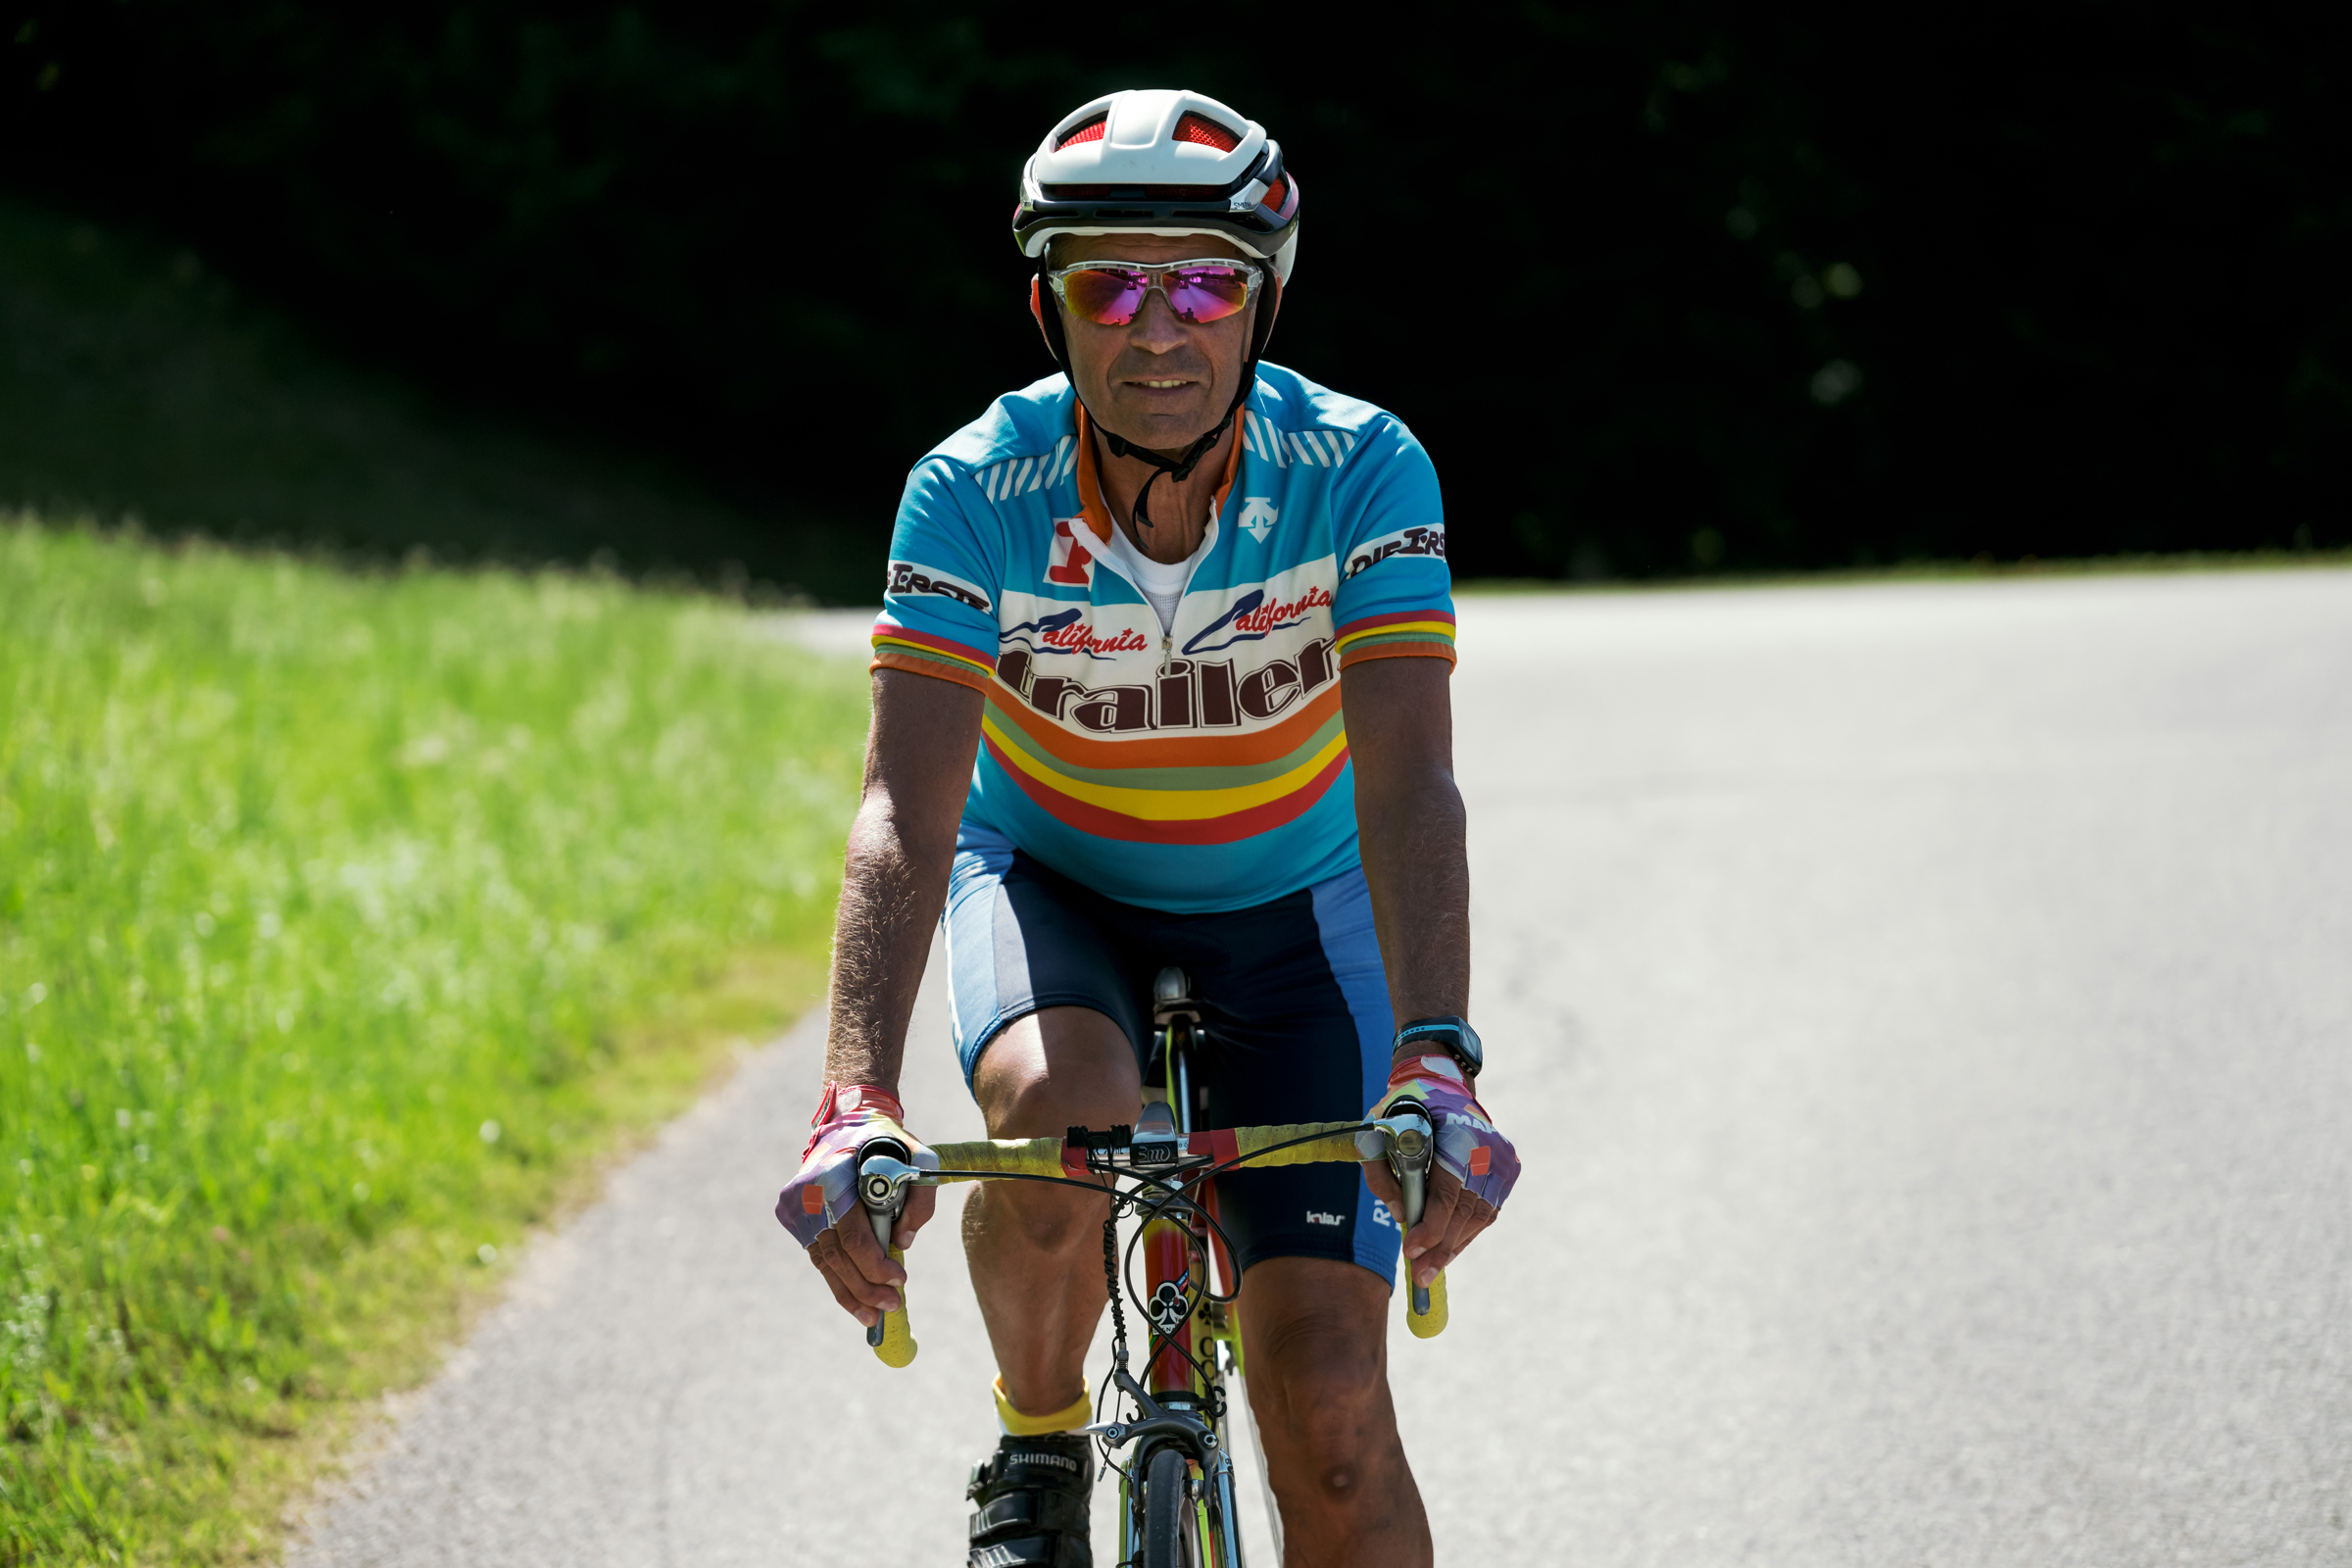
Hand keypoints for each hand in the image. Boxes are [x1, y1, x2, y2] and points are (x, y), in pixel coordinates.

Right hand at [773, 1083, 939, 1328]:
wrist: (847, 1121)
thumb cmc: (887, 1142)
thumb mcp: (919, 1159)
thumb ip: (920, 1201)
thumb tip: (903, 1244)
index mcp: (833, 1180)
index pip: (852, 1237)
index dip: (875, 1265)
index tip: (900, 1281)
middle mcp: (807, 1196)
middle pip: (836, 1257)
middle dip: (865, 1288)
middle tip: (891, 1307)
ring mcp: (794, 1207)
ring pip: (824, 1262)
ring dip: (849, 1292)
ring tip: (872, 1317)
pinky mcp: (790, 1214)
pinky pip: (817, 1254)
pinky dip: (836, 1278)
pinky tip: (855, 1298)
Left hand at [1359, 1054, 1518, 1289]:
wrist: (1440, 1086)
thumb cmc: (1403, 1112)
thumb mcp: (1376, 1134)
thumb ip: (1383, 1177)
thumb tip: (1402, 1217)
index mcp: (1455, 1135)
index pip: (1448, 1192)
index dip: (1431, 1227)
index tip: (1410, 1251)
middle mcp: (1486, 1148)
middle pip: (1465, 1210)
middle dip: (1441, 1247)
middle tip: (1420, 1275)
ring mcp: (1502, 1159)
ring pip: (1480, 1215)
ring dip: (1455, 1245)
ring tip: (1430, 1268)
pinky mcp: (1508, 1168)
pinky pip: (1488, 1210)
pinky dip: (1467, 1231)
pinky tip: (1448, 1246)